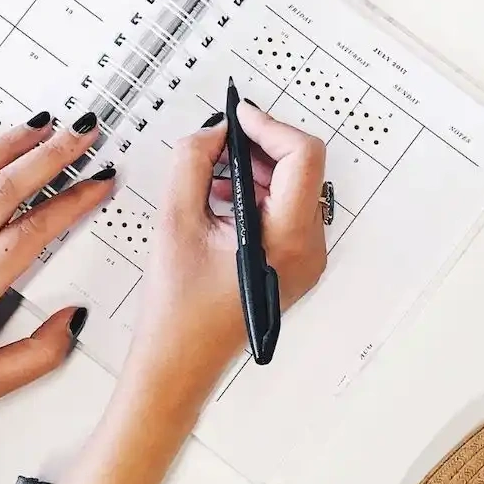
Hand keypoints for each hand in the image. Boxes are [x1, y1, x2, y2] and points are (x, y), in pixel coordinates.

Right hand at [49, 104, 326, 483]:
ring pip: (293, 188)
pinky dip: (255, 194)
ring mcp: (304, 259)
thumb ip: (193, 163)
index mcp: (288, 240)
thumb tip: (213, 132)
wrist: (177, 365)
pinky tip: (219, 201)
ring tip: (211, 176)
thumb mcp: (175, 222)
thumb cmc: (177, 313)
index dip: (268, 126)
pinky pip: (284, 211)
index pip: (303, 156)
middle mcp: (308, 250)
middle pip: (302, 169)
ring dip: (254, 170)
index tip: (237, 118)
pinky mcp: (292, 264)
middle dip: (259, 147)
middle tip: (218, 141)